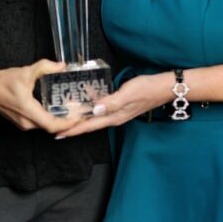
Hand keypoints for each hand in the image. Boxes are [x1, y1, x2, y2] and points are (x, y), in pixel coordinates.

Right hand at [0, 60, 88, 133]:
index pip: (52, 125)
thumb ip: (45, 67)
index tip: (81, 117)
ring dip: (60, 121)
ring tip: (74, 111)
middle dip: (68, 122)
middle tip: (82, 113)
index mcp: (28, 111)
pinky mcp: (22, 122)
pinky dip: (51, 119)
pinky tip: (59, 110)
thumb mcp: (25, 72)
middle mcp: (27, 122)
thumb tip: (62, 65)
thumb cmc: (3, 81)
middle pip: (52, 127)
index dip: (69, 124)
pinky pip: (40, 123)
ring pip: (46, 126)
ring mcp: (24, 124)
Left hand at [55, 72, 173, 137]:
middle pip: (90, 125)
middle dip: (74, 128)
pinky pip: (101, 111)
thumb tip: (94, 110)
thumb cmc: (147, 88)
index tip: (58, 134)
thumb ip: (111, 102)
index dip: (73, 130)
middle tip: (57, 128)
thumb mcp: (128, 94)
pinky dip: (91, 111)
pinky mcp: (121, 107)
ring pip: (95, 119)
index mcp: (114, 116)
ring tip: (67, 120)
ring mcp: (118, 113)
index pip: (89, 125)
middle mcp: (115, 117)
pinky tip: (86, 106)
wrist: (165, 87)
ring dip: (81, 121)